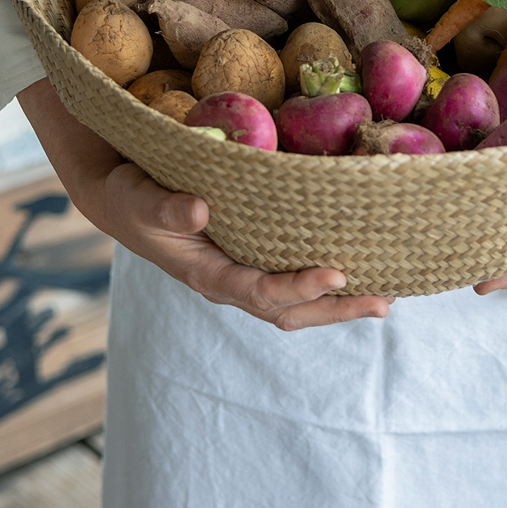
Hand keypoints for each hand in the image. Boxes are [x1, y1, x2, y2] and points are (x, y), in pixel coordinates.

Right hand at [19, 80, 389, 329]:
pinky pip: (291, 282)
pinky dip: (325, 286)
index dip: (297, 287)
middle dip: (335, 308)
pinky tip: (358, 275)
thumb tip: (200, 210)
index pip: (258, 291)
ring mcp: (240, 275)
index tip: (336, 275)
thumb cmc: (131, 196)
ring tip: (385, 299)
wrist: (121, 200)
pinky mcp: (249, 261)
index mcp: (205, 273)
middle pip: (288, 311)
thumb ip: (166, 206)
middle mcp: (228, 282)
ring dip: (338, 305)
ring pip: (294, 304)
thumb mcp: (140, 197)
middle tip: (383, 301)